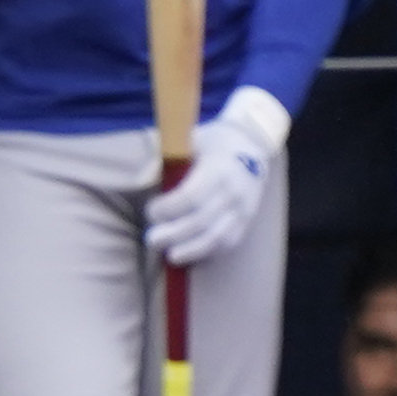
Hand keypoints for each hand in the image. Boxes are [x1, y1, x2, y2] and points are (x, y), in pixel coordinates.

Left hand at [145, 87, 286, 265]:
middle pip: (201, 221)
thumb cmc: (215, 142)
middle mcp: (232, 193)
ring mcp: (243, 209)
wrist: (252, 144)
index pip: (190, 197)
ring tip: (170, 256)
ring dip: (191, 250)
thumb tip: (144, 178)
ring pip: (216, 238)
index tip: (152, 211)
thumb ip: (170, 159)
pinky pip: (228, 243)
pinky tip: (190, 256)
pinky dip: (208, 253)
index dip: (168, 209)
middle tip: (151, 239)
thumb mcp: (192, 140)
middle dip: (173, 234)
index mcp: (218, 170)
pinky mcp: (246, 221)